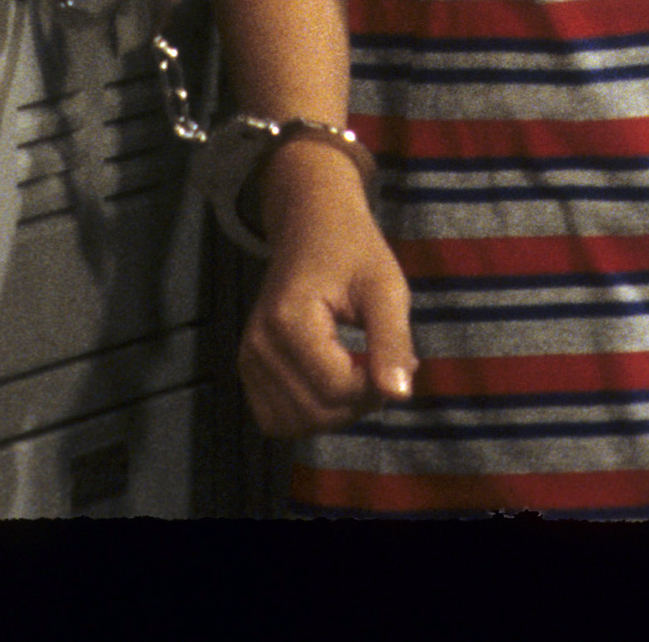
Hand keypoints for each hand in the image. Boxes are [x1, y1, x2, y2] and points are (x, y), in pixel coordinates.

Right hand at [234, 136, 416, 439]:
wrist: (310, 224)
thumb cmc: (354, 249)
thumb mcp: (386, 287)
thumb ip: (392, 340)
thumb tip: (399, 395)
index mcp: (289, 322)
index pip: (336, 389)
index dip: (375, 389)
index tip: (401, 360)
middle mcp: (258, 347)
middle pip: (314, 412)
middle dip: (359, 403)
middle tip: (384, 366)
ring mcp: (248, 361)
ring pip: (294, 423)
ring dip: (336, 413)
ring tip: (360, 374)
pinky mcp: (248, 369)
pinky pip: (277, 418)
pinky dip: (311, 412)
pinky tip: (335, 381)